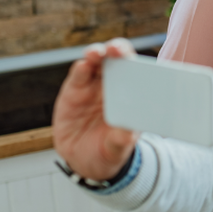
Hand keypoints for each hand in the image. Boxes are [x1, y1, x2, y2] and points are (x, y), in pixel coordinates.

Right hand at [53, 39, 138, 180]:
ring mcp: (93, 87)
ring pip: (96, 62)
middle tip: (116, 50)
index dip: (138, 63)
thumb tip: (129, 132)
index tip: (138, 62)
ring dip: (97, 53)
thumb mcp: (118, 148)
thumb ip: (122, 139)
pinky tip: (83, 66)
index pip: (137, 71)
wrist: (85, 162)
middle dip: (117, 49)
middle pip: (116, 59)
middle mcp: (114, 86)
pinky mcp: (74, 91)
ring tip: (97, 54)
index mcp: (132, 96)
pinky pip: (78, 75)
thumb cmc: (109, 151)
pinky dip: (81, 68)